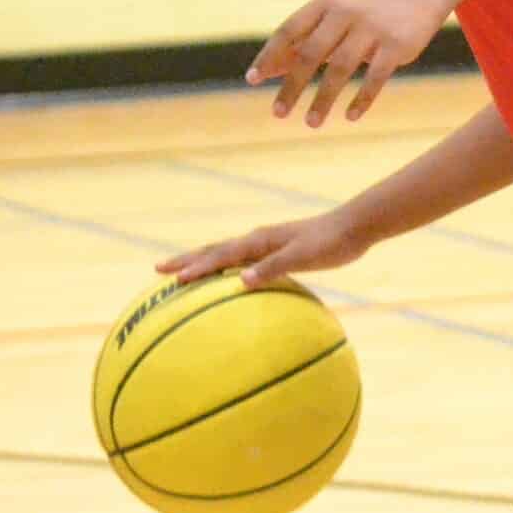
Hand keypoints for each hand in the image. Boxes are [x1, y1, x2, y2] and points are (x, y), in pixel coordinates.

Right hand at [157, 208, 370, 288]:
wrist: (354, 228)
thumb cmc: (330, 243)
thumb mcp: (302, 256)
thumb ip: (273, 268)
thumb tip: (242, 282)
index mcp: (259, 241)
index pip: (219, 255)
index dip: (196, 267)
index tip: (172, 279)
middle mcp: (258, 240)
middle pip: (214, 251)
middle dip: (187, 261)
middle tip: (158, 270)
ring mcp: (267, 245)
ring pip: (227, 255)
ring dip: (204, 263)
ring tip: (185, 274)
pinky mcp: (278, 251)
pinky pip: (245, 262)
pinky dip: (228, 270)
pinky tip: (230, 284)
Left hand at [248, 0, 441, 126]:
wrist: (412, 0)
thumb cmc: (359, 19)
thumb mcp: (328, 26)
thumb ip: (298, 46)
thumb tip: (262, 73)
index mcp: (324, 6)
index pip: (289, 30)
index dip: (269, 55)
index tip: (252, 80)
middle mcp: (345, 13)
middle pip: (311, 52)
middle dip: (293, 85)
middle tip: (277, 113)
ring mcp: (372, 29)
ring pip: (342, 67)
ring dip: (324, 98)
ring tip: (311, 123)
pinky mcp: (395, 45)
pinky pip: (376, 77)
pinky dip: (362, 99)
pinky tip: (349, 117)